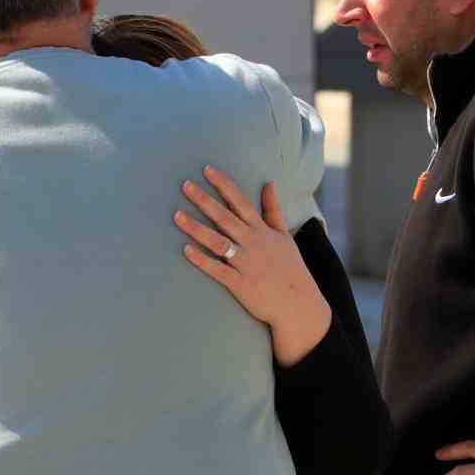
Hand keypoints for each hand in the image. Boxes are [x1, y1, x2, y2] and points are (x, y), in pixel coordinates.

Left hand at [174, 165, 331, 365]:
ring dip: (196, 228)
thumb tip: (268, 183)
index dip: (224, 185)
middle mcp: (253, 243)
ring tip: (176, 215)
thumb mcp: (285, 235)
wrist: (299, 304)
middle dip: (205, 200)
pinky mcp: (239, 283)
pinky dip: (202, 260)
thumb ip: (273, 210)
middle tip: (184, 184)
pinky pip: (217, 269)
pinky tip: (185, 250)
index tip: (207, 169)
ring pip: (218, 242)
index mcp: (263, 231)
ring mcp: (246, 263)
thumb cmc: (289, 267)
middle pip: (225, 218)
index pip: (240, 202)